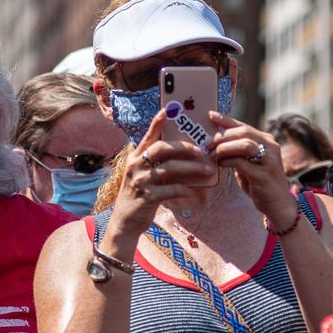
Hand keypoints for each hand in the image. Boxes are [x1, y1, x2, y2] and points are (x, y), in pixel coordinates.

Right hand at [110, 110, 215, 238]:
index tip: (167, 110)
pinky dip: (184, 190)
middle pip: (161, 149)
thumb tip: (183, 157)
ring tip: (207, 170)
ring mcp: (140, 181)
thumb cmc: (139, 196)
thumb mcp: (143, 176)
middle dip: (183, 147)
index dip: (157, 123)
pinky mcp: (147, 197)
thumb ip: (157, 165)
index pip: (148, 137)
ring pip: (169, 169)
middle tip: (201, 150)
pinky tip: (192, 192)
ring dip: (191, 168)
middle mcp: (135, 166)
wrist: (125, 222)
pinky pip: (170, 190)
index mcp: (135, 158)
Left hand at [208, 112, 294, 226]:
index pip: (243, 125)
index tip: (210, 115)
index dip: (226, 119)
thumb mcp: (247, 163)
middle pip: (243, 132)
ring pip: (244, 144)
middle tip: (207, 145)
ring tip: (213, 155)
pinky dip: (227, 162)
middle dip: (222, 137)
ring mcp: (269, 160)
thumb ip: (236, 152)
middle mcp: (271, 146)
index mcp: (266, 140)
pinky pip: (242, 163)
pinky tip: (220, 165)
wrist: (276, 204)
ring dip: (225, 148)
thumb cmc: (258, 182)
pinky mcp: (264, 174)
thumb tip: (214, 142)